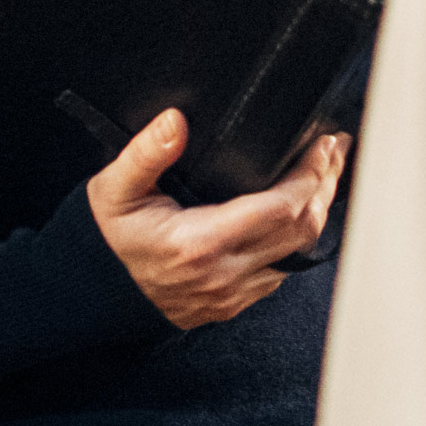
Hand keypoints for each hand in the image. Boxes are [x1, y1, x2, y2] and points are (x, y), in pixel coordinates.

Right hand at [87, 111, 349, 330]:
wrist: (91, 292)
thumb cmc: (107, 238)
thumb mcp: (114, 189)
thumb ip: (145, 154)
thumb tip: (174, 121)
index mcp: (199, 244)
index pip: (280, 209)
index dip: (310, 175)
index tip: (323, 143)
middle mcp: (223, 275)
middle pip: (302, 231)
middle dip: (325, 186)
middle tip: (334, 150)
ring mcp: (231, 295)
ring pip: (298, 254)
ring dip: (317, 213)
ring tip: (324, 174)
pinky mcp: (233, 304)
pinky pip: (280, 272)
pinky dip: (297, 239)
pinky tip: (299, 212)